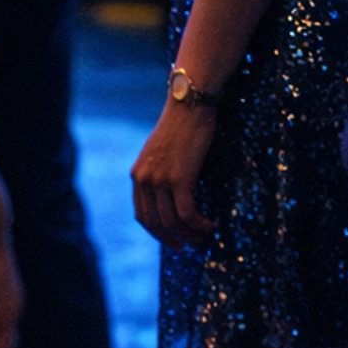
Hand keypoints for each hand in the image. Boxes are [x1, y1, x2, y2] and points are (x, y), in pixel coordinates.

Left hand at [132, 99, 217, 248]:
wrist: (190, 102)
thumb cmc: (182, 123)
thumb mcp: (162, 151)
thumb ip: (161, 172)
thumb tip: (173, 195)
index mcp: (137, 174)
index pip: (142, 215)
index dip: (157, 232)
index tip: (173, 239)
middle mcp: (144, 180)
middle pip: (154, 224)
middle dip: (172, 239)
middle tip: (189, 246)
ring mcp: (160, 180)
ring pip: (172, 222)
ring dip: (189, 235)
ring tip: (203, 237)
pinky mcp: (179, 179)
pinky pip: (187, 213)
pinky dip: (199, 224)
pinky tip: (210, 225)